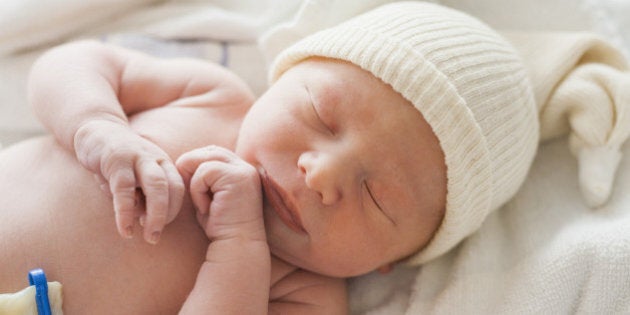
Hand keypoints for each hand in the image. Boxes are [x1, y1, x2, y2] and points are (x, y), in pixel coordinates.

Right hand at [74, 119, 184, 243]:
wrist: (95, 131)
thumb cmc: (118, 162)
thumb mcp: (134, 178)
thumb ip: (141, 197)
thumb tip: (143, 220)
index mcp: (164, 164)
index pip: (178, 189)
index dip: (173, 211)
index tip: (159, 227)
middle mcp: (155, 159)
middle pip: (172, 188)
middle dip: (168, 216)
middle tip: (156, 238)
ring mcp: (138, 158)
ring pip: (156, 186)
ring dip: (156, 215)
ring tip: (148, 237)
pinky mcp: (116, 160)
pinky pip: (124, 190)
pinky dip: (126, 212)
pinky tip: (125, 229)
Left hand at [176, 145, 264, 241]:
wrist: (236, 246)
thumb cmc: (220, 227)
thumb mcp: (209, 197)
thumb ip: (201, 178)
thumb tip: (181, 163)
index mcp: (243, 171)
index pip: (214, 153)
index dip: (197, 165)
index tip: (193, 190)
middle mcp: (246, 167)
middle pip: (209, 151)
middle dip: (192, 167)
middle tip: (189, 193)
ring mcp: (244, 171)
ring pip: (204, 159)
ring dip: (195, 182)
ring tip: (203, 204)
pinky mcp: (236, 177)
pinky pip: (203, 172)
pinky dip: (197, 191)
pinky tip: (206, 208)